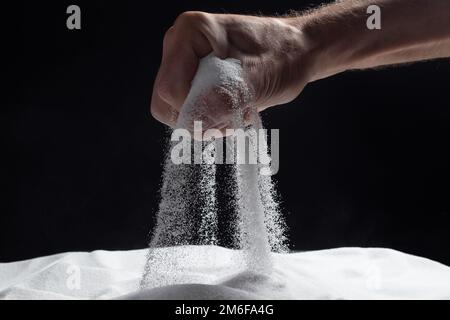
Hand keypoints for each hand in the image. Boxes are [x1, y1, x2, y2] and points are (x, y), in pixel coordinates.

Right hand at [150, 12, 315, 129]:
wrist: (297, 53)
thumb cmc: (282, 56)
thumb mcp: (256, 79)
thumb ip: (223, 99)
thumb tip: (194, 125)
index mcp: (189, 33)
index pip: (169, 89)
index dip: (196, 109)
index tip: (229, 110)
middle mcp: (180, 47)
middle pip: (167, 102)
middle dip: (201, 117)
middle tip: (235, 114)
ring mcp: (185, 65)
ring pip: (178, 111)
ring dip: (210, 120)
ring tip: (240, 108)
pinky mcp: (193, 81)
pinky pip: (189, 112)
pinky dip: (213, 119)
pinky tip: (236, 109)